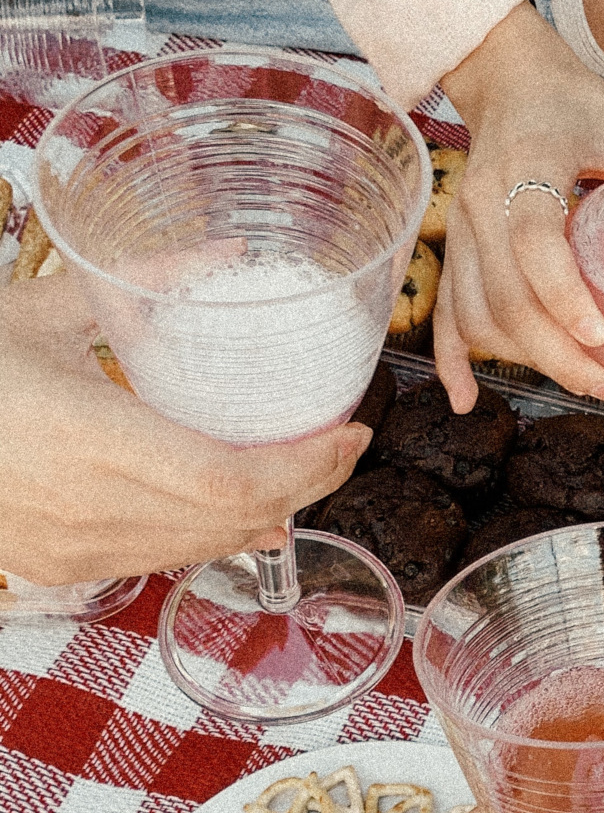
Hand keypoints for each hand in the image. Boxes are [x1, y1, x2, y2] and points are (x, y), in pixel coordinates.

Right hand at [0, 274, 366, 585]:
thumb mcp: (42, 306)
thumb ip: (142, 279)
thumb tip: (225, 247)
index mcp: (85, 436)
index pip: (228, 479)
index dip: (305, 466)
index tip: (352, 431)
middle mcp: (81, 505)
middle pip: (228, 519)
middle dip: (304, 487)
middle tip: (343, 446)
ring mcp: (64, 546)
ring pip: (195, 547)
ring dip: (263, 516)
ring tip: (308, 473)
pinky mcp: (50, 565)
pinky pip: (153, 559)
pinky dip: (210, 536)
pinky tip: (243, 515)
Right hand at [435, 5, 603, 407]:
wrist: (508, 79)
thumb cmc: (578, 103)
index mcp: (527, 166)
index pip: (534, 240)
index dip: (562, 293)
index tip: (600, 335)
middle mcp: (481, 202)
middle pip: (504, 296)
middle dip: (556, 353)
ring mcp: (461, 226)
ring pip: (477, 313)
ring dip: (523, 360)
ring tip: (583, 383)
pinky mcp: (455, 244)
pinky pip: (447, 309)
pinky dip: (455, 358)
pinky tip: (469, 397)